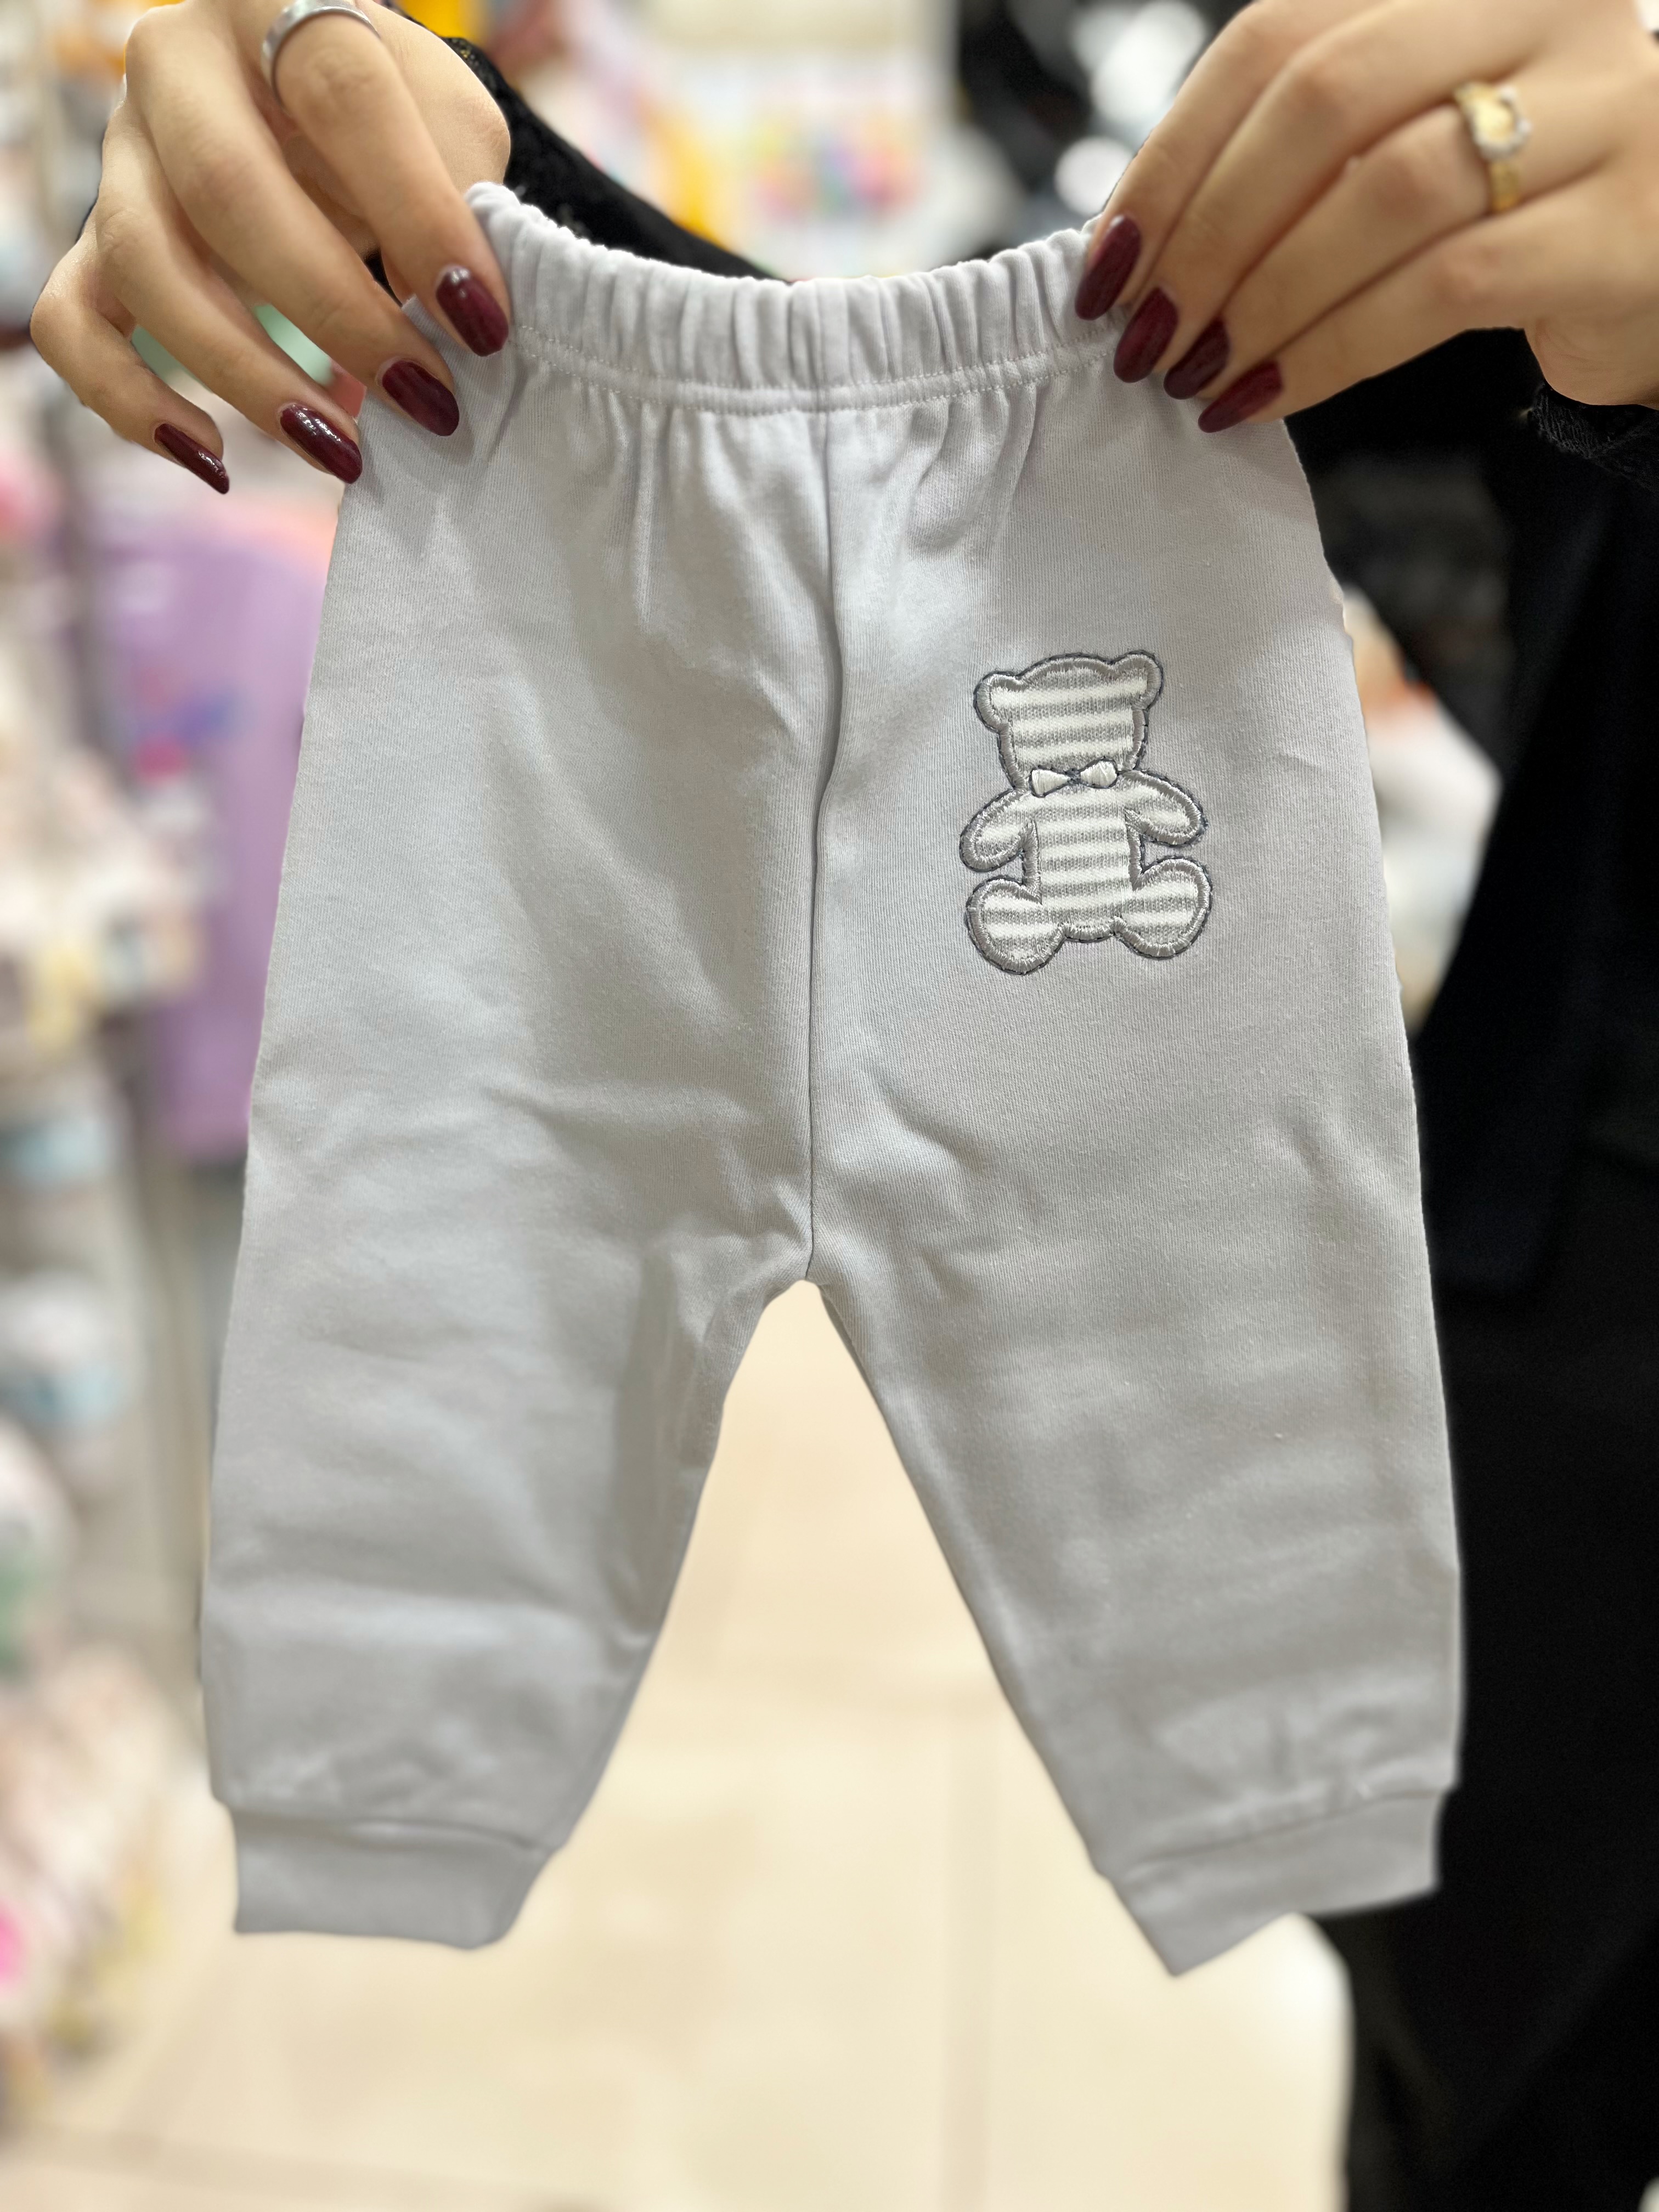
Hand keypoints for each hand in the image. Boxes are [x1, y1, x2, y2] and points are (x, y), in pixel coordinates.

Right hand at [31, 0, 510, 490]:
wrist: (309, 112)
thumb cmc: (390, 128)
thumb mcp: (447, 127)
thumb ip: (463, 193)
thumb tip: (463, 314)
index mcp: (274, 9)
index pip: (343, 98)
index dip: (418, 215)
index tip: (483, 322)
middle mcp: (175, 71)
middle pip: (230, 192)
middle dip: (338, 316)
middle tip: (426, 400)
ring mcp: (122, 158)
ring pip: (146, 267)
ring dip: (249, 377)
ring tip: (340, 450)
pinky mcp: (95, 241)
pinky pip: (72, 324)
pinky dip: (129, 402)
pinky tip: (215, 459)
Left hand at [1073, 0, 1658, 429]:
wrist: (1652, 263)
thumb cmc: (1497, 208)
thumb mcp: (1394, 142)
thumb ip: (1288, 155)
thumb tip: (1129, 242)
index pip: (1276, 36)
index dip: (1172, 158)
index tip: (1108, 265)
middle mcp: (1542, 9)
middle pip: (1326, 100)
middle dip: (1208, 234)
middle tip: (1149, 334)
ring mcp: (1598, 111)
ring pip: (1385, 195)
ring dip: (1264, 301)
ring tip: (1200, 374)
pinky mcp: (1616, 229)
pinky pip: (1444, 288)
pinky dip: (1334, 350)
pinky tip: (1270, 393)